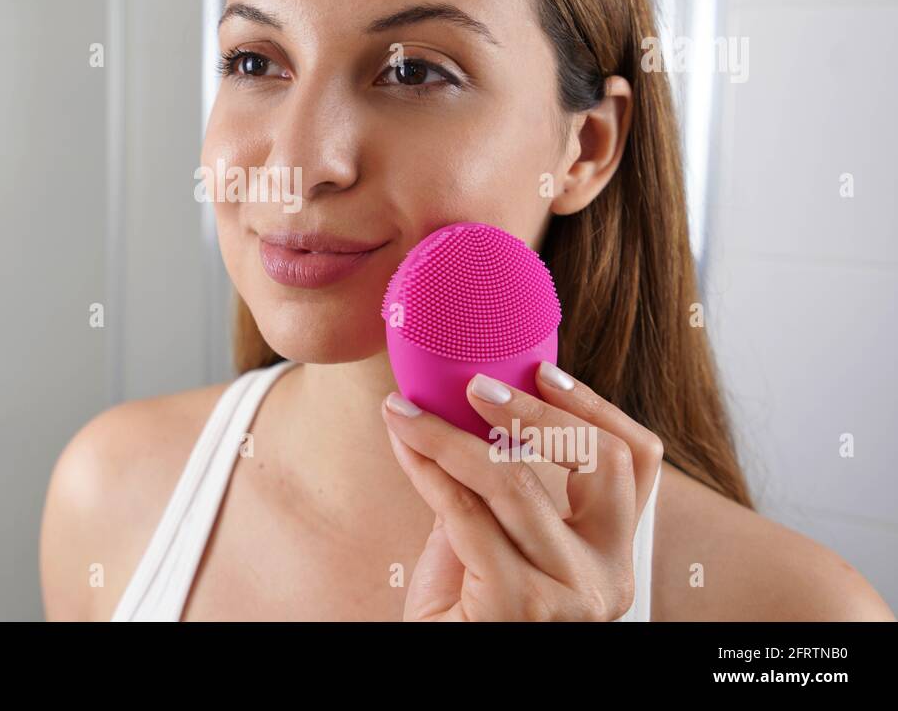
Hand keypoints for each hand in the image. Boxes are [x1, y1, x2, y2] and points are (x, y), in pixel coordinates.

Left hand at [381, 360, 663, 620]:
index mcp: (614, 554)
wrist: (440, 669)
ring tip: (406, 410)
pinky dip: (426, 467)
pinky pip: (463, 512)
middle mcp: (607, 577)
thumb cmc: (465, 608)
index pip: (637, 462)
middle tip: (475, 384)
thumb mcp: (499, 539)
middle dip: (535, 410)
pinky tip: (402, 442)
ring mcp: (568, 595)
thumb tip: (473, 405)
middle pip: (599, 460)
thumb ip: (503, 487)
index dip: (594, 406)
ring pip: (516, 481)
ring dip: (451, 434)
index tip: (543, 370)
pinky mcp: (516, 605)